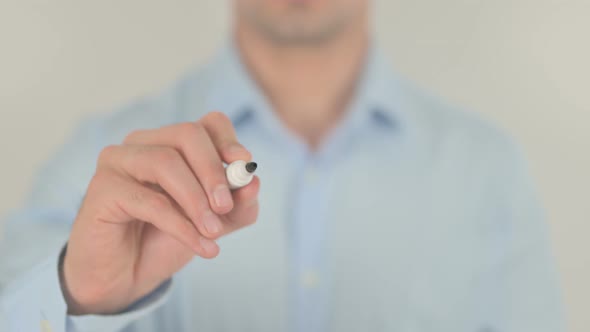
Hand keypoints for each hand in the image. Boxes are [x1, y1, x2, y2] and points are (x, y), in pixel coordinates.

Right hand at [61, 112, 259, 314]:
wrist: (125, 276)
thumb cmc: (167, 239)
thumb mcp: (215, 223)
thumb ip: (238, 205)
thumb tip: (253, 182)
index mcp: (173, 143)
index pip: (208, 123)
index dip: (229, 141)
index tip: (244, 166)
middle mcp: (144, 143)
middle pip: (187, 134)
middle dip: (213, 171)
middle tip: (226, 207)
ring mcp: (119, 161)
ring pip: (166, 162)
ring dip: (196, 200)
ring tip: (214, 232)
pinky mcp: (102, 188)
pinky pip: (149, 200)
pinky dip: (181, 225)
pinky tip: (201, 246)